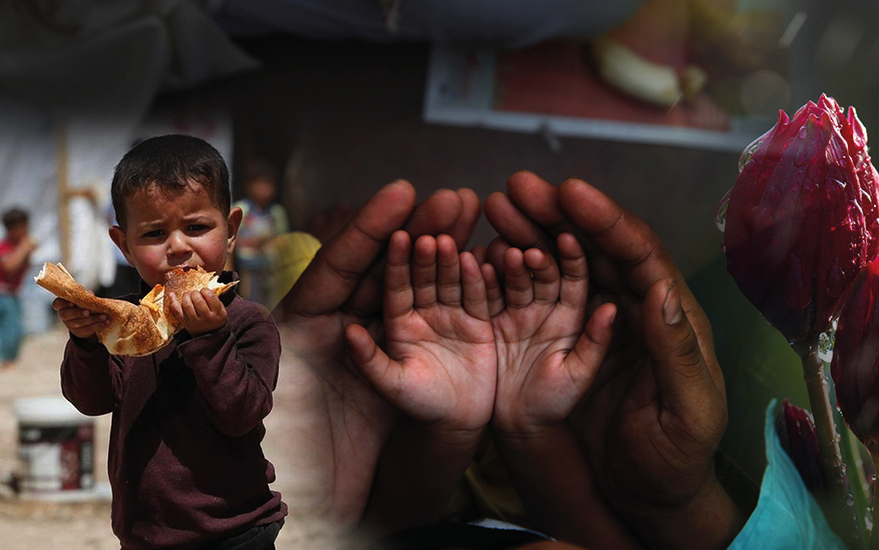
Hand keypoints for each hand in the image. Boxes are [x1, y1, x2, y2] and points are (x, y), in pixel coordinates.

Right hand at [53, 298, 108, 339]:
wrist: (88, 322)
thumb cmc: (84, 306)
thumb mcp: (84, 300)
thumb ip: (85, 296)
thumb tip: (89, 294)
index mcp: (63, 305)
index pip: (57, 304)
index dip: (63, 304)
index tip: (71, 303)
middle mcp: (64, 315)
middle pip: (67, 314)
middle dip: (78, 313)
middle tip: (88, 312)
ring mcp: (70, 325)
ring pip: (79, 322)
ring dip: (92, 319)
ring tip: (104, 316)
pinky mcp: (79, 332)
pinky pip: (88, 329)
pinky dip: (98, 326)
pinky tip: (106, 323)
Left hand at [169, 288, 226, 334]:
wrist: (209, 335)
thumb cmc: (215, 319)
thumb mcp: (222, 310)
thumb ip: (215, 300)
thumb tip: (203, 289)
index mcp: (217, 314)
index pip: (210, 297)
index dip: (205, 290)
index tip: (204, 291)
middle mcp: (206, 318)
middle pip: (198, 300)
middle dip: (195, 293)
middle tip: (195, 293)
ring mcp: (194, 321)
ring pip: (187, 305)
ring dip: (186, 296)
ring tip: (188, 295)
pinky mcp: (184, 322)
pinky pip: (176, 311)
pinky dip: (173, 301)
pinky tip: (172, 294)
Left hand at [273, 181, 479, 527]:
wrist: (333, 507)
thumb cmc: (298, 459)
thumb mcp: (275, 407)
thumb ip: (271, 362)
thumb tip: (293, 328)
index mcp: (306, 326)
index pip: (341, 266)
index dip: (370, 229)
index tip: (402, 193)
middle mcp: (347, 326)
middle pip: (386, 266)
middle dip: (420, 227)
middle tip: (453, 198)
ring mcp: (387, 343)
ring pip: (420, 285)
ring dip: (449, 247)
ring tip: (475, 211)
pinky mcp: (416, 366)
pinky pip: (444, 320)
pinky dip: (468, 289)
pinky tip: (491, 260)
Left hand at [345, 232, 496, 437]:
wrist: (457, 424)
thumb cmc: (416, 407)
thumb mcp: (390, 387)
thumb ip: (370, 362)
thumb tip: (348, 335)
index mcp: (396, 320)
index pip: (394, 284)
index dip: (395, 260)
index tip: (398, 235)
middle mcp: (423, 311)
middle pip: (424, 274)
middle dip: (427, 249)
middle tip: (433, 224)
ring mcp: (451, 314)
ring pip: (451, 280)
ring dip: (453, 259)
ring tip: (455, 239)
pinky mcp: (479, 322)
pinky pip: (480, 297)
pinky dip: (482, 280)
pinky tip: (484, 259)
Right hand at [485, 172, 739, 549]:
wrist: (647, 498)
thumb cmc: (677, 458)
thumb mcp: (688, 410)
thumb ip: (676, 353)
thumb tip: (658, 291)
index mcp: (672, 316)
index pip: (640, 256)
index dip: (607, 221)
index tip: (571, 192)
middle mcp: (635, 309)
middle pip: (596, 248)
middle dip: (558, 214)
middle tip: (516, 188)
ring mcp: (598, 324)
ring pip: (565, 265)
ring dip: (533, 233)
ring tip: (495, 206)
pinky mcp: (568, 345)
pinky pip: (541, 299)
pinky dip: (516, 274)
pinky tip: (486, 253)